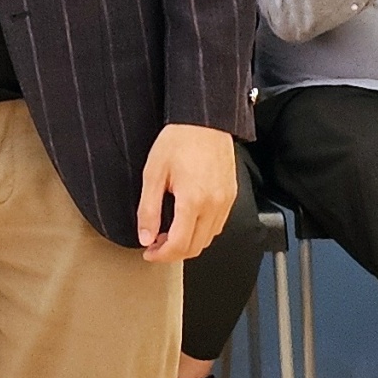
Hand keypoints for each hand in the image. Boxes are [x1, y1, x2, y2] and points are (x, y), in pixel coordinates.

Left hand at [137, 123, 236, 262]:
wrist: (204, 121)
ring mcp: (225, 202)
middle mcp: (213, 205)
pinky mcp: (231, 196)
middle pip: (195, 247)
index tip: (149, 252)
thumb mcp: (153, 173)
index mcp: (193, 200)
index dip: (161, 255)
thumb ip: (148, 209)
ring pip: (208, 239)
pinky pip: (218, 226)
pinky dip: (202, 232)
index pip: (179, 245)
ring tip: (169, 233)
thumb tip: (145, 236)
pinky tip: (187, 222)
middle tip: (155, 245)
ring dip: (188, 243)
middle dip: (173, 253)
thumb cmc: (179, 141)